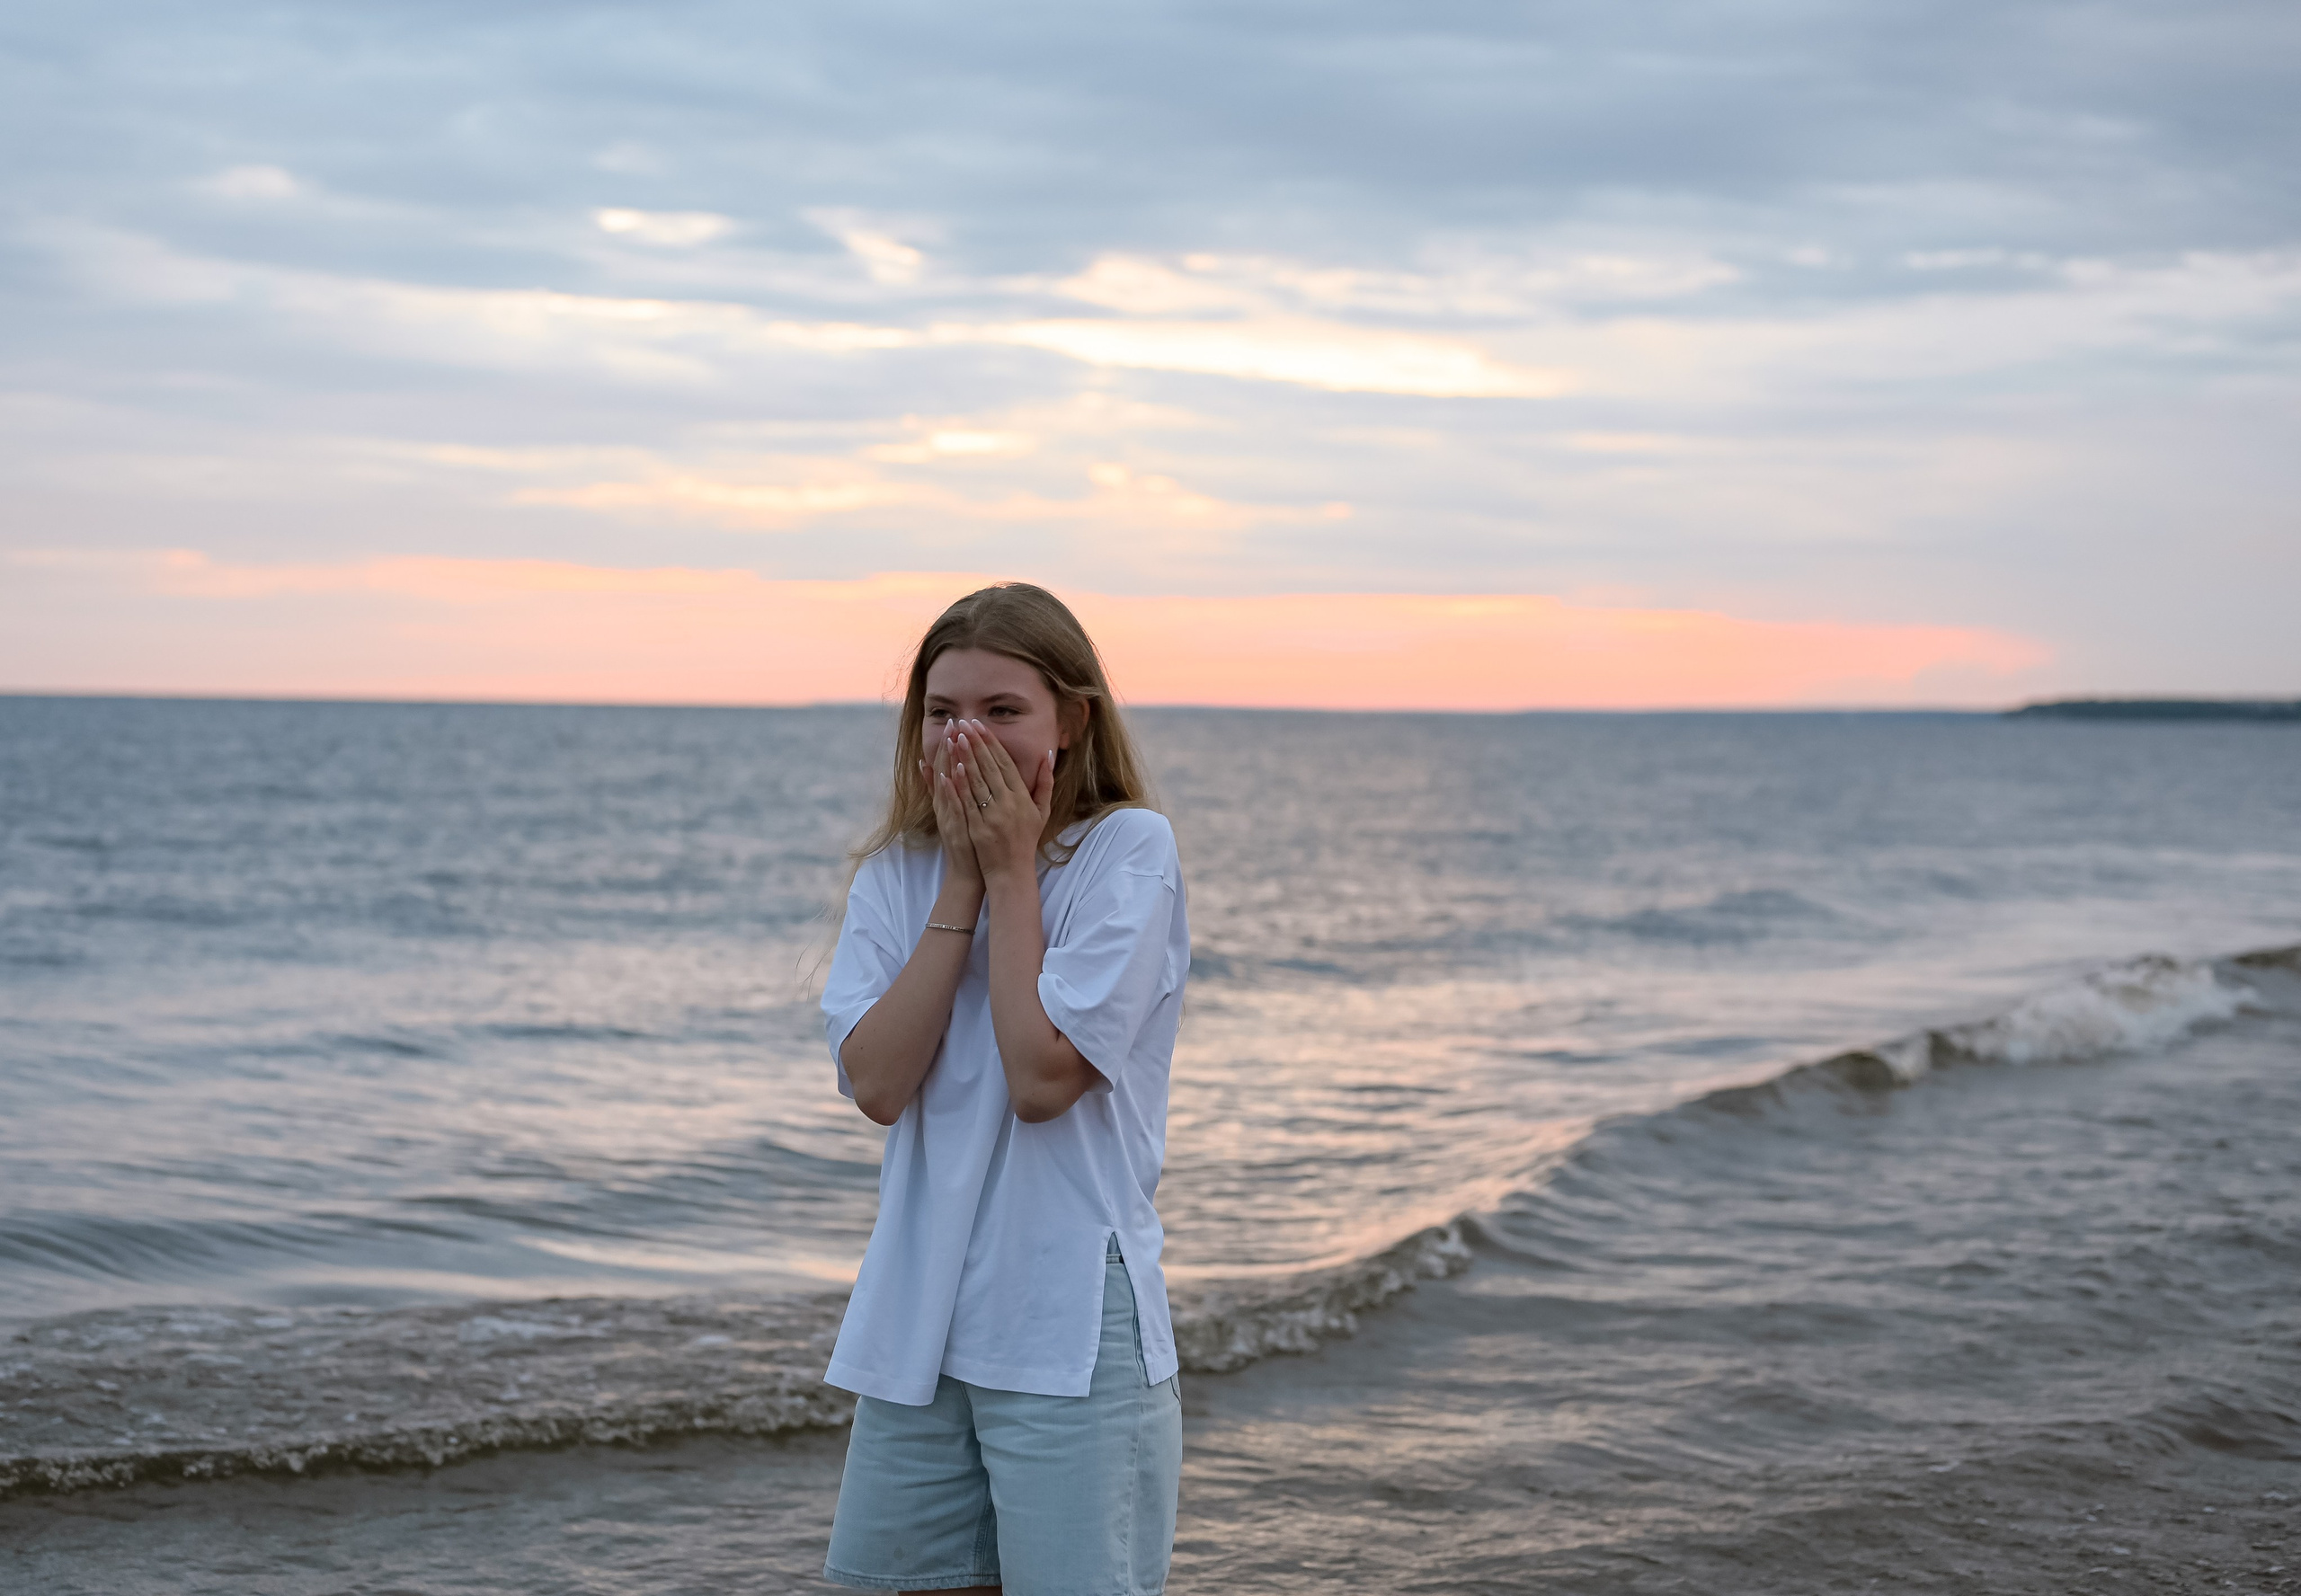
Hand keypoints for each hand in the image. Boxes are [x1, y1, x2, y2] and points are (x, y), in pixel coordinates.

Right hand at [922, 731, 983, 889]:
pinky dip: (950, 789)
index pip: (951, 765)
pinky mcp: (953, 826)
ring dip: (948, 761)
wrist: (968, 870)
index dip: (953, 743)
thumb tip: (928, 766)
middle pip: (946, 769)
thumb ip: (943, 789)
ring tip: (952, 739)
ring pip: (947, 783)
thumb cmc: (969, 839)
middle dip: (950, 744)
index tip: (958, 721)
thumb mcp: (956, 811)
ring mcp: (948, 814)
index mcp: (951, 798)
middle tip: (954, 721)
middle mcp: (947, 803)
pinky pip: (951, 804)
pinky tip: (951, 773)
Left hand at [952, 720, 1055, 884]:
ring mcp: (992, 815)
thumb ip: (1045, 782)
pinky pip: (967, 802)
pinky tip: (951, 768)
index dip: (992, 743)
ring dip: (965, 757)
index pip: (1005, 764)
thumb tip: (1048, 754)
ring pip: (977, 781)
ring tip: (956, 738)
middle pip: (989, 767)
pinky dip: (959, 785)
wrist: (1012, 871)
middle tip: (964, 724)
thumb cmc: (1026, 840)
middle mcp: (1008, 804)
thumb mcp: (1042, 811)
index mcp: (1023, 797)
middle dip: (976, 744)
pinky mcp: (978, 827)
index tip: (981, 726)